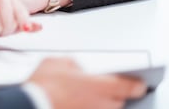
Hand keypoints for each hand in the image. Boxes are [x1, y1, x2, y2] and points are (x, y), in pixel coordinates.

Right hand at [28, 58, 147, 108]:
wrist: (31, 105)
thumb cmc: (44, 84)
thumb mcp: (58, 63)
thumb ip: (73, 65)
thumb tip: (76, 69)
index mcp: (102, 85)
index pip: (132, 87)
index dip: (136, 84)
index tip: (138, 82)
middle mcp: (102, 104)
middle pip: (118, 101)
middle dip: (113, 94)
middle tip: (103, 86)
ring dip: (100, 103)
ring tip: (86, 95)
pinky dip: (87, 106)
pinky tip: (76, 101)